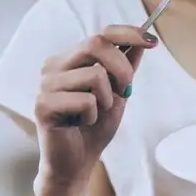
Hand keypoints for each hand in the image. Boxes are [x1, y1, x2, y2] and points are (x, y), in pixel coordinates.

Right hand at [33, 25, 158, 192]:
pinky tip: (81, 124)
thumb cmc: (95, 126)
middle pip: (96, 44)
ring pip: (94, 75)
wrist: (78, 162)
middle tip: (124, 91)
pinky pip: (85, 101)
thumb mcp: (118, 92)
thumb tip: (144, 40)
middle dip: (122, 68)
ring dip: (106, 99)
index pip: (101, 34)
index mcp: (71, 59)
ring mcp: (46, 84)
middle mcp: (54, 66)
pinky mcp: (43, 105)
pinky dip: (93, 116)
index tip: (152, 41)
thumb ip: (127, 66)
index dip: (128, 33)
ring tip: (94, 114)